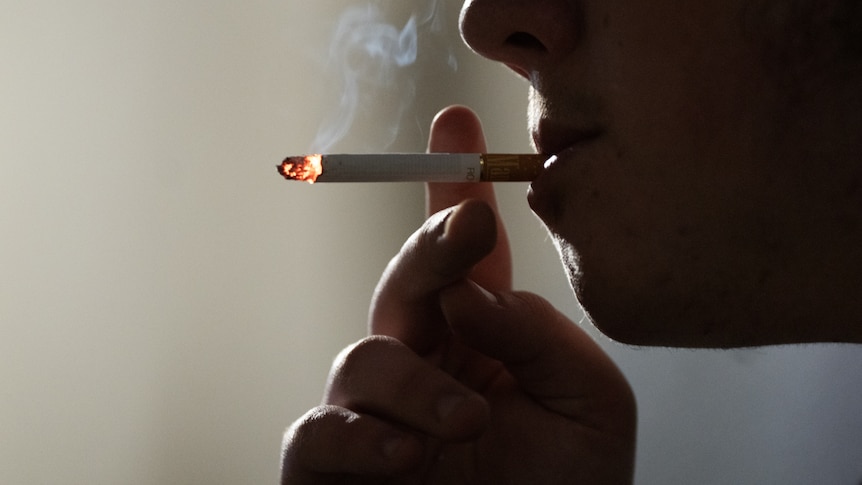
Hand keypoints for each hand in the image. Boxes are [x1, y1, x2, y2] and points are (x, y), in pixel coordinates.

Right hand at [281, 106, 636, 483]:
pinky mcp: (336, 466)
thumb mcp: (592, 404)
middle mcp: (426, 364)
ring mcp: (377, 413)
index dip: (455, 191)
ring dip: (416, 381)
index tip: (458, 119)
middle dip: (431, 249)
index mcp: (484, 342)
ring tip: (469, 419)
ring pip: (363, 355)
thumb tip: (472, 287)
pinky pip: (318, 431)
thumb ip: (540, 335)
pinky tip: (411, 451)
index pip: (463, 257)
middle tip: (467, 233)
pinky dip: (360, 435)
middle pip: (404, 283)